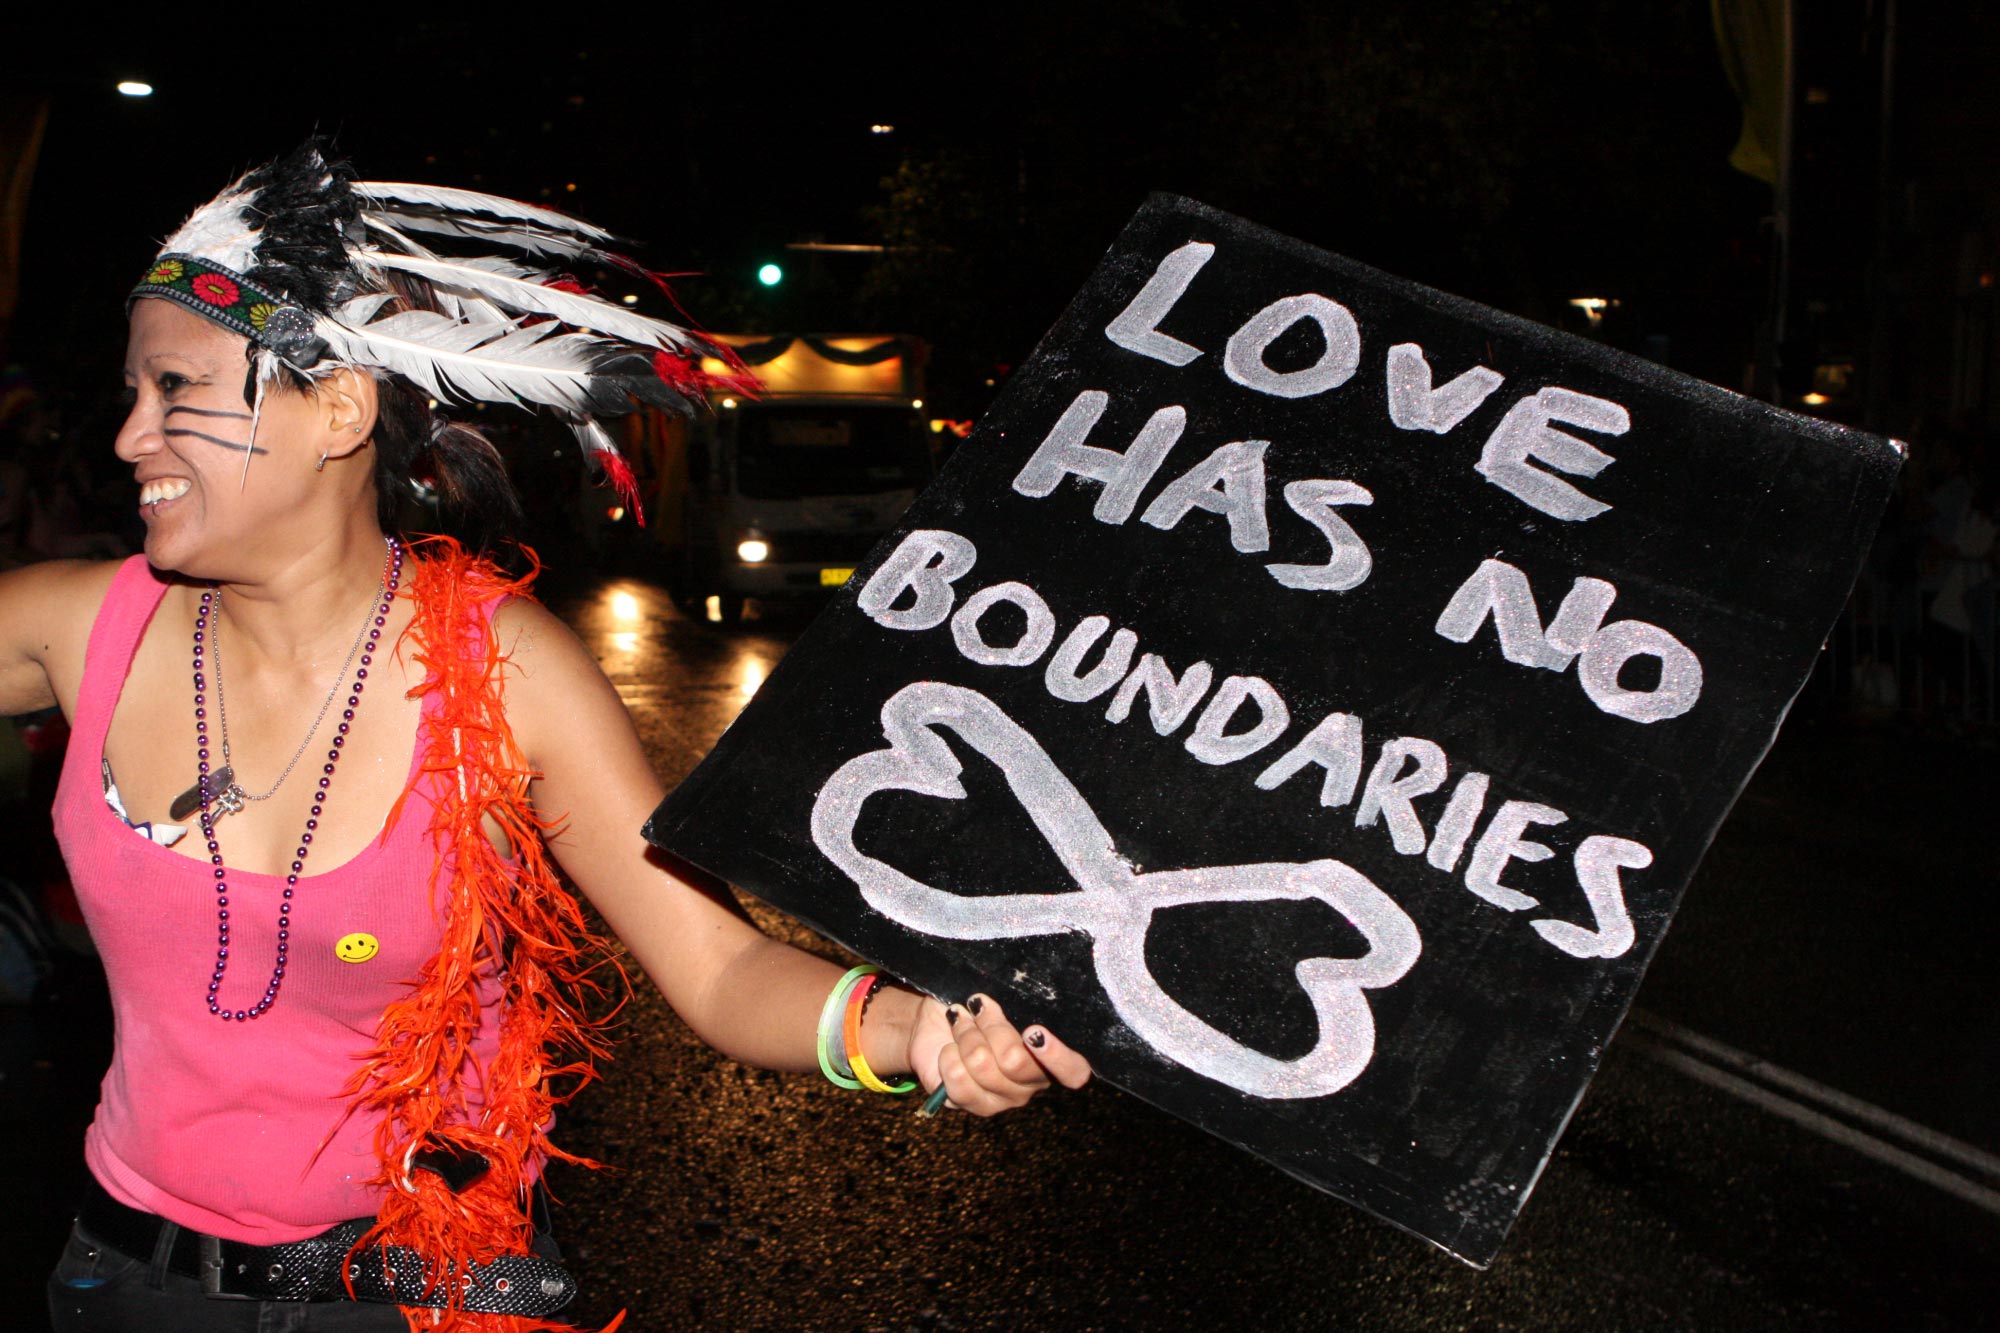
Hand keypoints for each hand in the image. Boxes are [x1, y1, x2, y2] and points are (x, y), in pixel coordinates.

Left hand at [907, 992, 1091, 1115]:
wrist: (938, 1023)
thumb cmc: (978, 1005)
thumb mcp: (1001, 993)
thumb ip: (1017, 997)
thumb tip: (1017, 986)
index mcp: (1051, 1054)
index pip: (1074, 1072)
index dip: (1057, 1056)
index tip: (1031, 1031)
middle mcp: (1033, 1082)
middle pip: (1014, 1061)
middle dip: (990, 1025)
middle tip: (977, 1005)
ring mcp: (1003, 1099)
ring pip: (982, 1066)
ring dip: (965, 1034)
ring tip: (959, 1020)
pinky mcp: (972, 1105)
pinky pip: (958, 1081)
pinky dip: (948, 1055)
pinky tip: (949, 1048)